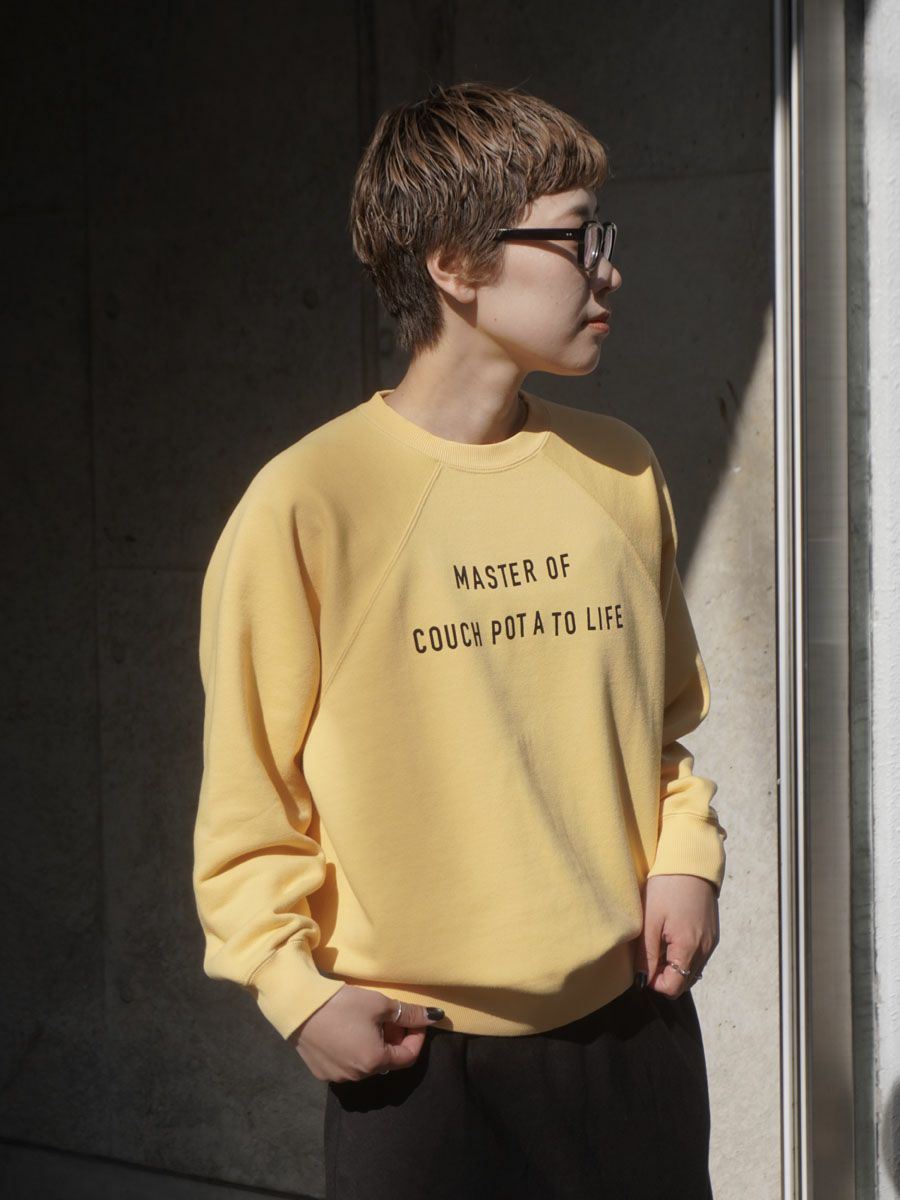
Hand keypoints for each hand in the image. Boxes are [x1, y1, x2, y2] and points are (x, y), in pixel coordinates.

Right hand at [288, 986, 443, 1082]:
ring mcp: (338, 1078)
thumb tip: (435, 1017)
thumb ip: (409, 1014)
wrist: (298, 1006)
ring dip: (376, 1045)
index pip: (408, 1057)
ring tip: (369, 1021)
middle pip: (388, 1060)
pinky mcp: (321, 1072)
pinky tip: (348, 1030)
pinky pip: (347, 1064)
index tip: (414, 1018)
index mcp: (374, 1062)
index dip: (417, 1036)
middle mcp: (357, 1077)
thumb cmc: (343, 1005)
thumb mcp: (380, 1005)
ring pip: (367, 1063)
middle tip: (390, 1016)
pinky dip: (356, 1049)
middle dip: (395, 1038)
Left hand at [634, 874, 719, 997]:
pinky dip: (684, 955)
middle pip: (684, 982)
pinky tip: (672, 936)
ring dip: (674, 966)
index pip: (673, 988)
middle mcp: (705, 950)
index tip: (643, 965)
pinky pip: (698, 957)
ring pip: (691, 971)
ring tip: (660, 942)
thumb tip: (642, 980)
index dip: (654, 982)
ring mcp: (711, 943)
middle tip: (650, 953)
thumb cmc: (667, 888)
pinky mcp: (713, 935)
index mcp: (688, 948)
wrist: (692, 863)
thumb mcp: (650, 920)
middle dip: (665, 975)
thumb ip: (647, 954)